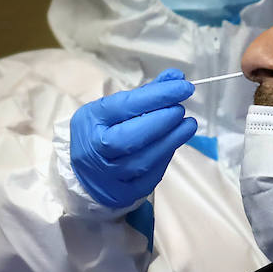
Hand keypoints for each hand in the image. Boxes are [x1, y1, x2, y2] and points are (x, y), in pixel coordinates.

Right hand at [69, 69, 197, 208]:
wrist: (84, 174)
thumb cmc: (102, 132)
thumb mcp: (113, 108)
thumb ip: (145, 94)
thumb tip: (178, 78)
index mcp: (91, 120)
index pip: (126, 106)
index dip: (157, 95)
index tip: (183, 86)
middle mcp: (96, 150)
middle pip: (131, 137)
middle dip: (162, 120)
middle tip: (181, 110)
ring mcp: (109, 175)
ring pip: (143, 161)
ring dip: (170, 140)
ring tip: (188, 125)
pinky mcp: (124, 193)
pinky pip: (150, 176)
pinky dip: (165, 157)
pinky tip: (174, 143)